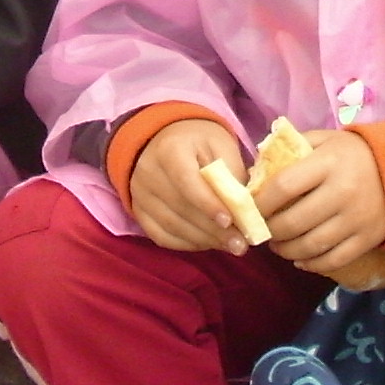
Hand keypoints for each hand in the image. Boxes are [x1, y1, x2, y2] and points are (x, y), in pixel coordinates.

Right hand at [127, 116, 250, 253]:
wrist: (165, 138)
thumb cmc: (199, 140)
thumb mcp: (220, 145)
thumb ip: (231, 174)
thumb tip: (246, 210)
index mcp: (169, 150)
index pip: (187, 181)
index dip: (208, 204)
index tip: (230, 221)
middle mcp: (148, 173)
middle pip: (180, 208)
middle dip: (213, 230)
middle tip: (240, 244)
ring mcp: (139, 194)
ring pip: (171, 226)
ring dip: (203, 240)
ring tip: (230, 246)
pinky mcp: (138, 211)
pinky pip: (161, 236)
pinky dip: (186, 244)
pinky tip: (208, 243)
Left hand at [254, 129, 384, 282]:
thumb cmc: (354, 154)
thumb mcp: (325, 140)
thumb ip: (291, 149)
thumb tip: (255, 172)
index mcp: (328, 163)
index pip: (284, 186)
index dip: (261, 202)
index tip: (252, 209)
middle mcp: (342, 192)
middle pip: (293, 222)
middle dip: (271, 231)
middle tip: (263, 231)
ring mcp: (356, 219)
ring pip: (311, 245)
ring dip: (287, 251)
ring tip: (278, 246)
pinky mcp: (368, 239)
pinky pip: (333, 259)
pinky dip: (312, 264)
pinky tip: (301, 260)